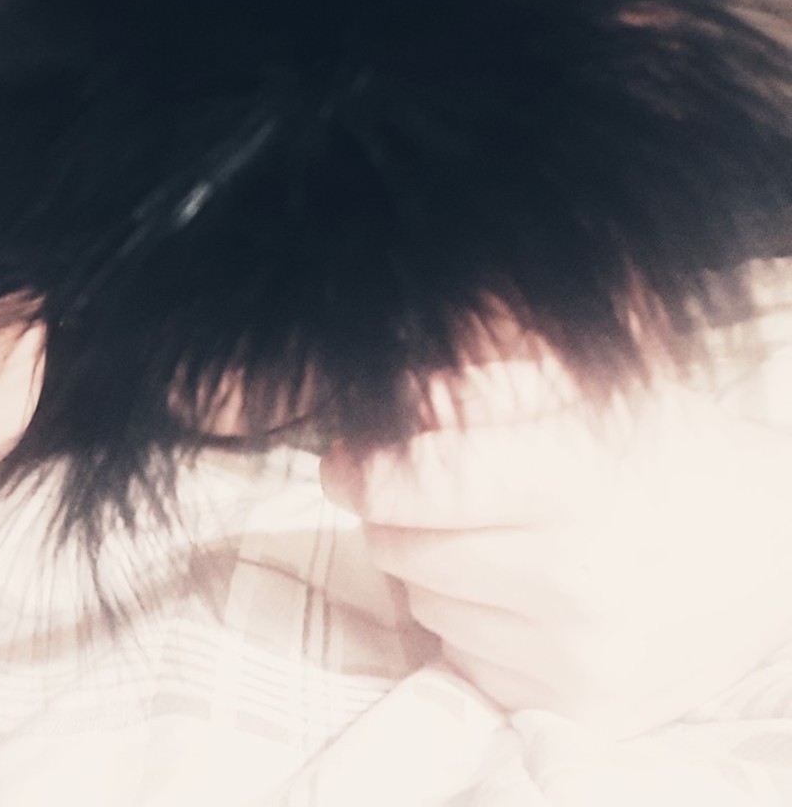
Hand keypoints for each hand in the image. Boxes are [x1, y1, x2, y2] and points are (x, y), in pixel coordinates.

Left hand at [320, 355, 791, 736]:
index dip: (364, 468)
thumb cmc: (663, 452)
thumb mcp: (580, 389)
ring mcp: (581, 656)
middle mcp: (578, 577)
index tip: (345, 460)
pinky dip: (469, 622)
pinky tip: (518, 591)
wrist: (767, 551)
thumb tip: (381, 399)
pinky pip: (464, 658)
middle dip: (393, 513)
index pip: (420, 480)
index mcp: (577, 478)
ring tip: (492, 536)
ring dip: (431, 566)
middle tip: (422, 491)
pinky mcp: (582, 709)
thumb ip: (478, 384)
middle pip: (405, 546)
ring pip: (426, 603)